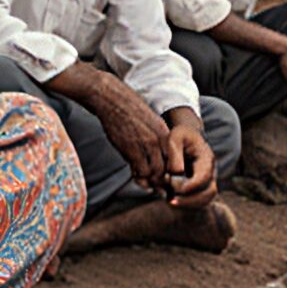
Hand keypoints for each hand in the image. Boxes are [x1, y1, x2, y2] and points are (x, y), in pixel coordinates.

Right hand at [54, 63, 169, 192]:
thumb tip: (160, 151)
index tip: (168, 177)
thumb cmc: (129, 108)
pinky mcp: (129, 148)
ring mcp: (143, 144)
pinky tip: (137, 176)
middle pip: (166, 169)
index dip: (173, 171)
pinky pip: (139, 171)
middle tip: (159, 188)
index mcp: (164, 131)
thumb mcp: (150, 119)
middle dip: (163, 181)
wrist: (110, 99)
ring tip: (148, 184)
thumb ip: (157, 135)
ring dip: (151, 181)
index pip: (176, 158)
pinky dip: (139, 177)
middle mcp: (157, 139)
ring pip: (153, 173)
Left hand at [161, 107, 219, 207]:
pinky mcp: (200, 188)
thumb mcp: (175, 137)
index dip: (188, 185)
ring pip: (205, 200)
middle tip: (171, 199)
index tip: (170, 183)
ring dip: (188, 204)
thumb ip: (175, 152)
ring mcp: (208, 181)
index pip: (204, 178)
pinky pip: (198, 201)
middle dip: (190, 200)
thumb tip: (177, 172)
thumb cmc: (179, 135)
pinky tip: (170, 199)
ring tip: (169, 201)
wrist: (186, 137)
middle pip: (209, 193)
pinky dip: (185, 203)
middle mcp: (211, 172)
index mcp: (207, 159)